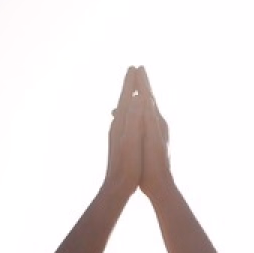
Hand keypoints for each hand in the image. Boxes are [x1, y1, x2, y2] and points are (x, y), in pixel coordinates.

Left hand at [104, 66, 148, 197]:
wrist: (117, 186)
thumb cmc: (127, 165)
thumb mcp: (132, 140)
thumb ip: (134, 118)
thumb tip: (137, 98)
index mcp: (121, 123)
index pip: (126, 97)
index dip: (131, 82)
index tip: (135, 66)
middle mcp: (116, 126)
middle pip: (123, 101)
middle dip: (129, 86)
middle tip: (133, 71)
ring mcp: (116, 135)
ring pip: (123, 111)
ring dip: (128, 99)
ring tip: (131, 90)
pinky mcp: (118, 143)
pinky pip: (124, 122)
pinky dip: (127, 114)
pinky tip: (127, 118)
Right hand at [138, 68, 173, 197]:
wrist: (161, 185)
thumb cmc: (153, 163)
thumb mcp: (150, 139)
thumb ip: (147, 118)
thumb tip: (144, 98)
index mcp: (156, 122)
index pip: (148, 96)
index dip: (142, 82)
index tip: (137, 66)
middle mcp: (158, 125)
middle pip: (148, 101)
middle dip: (142, 86)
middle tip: (138, 71)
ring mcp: (156, 134)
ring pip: (144, 112)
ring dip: (137, 101)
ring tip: (131, 93)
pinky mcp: (152, 142)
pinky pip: (142, 124)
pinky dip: (135, 117)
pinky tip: (130, 121)